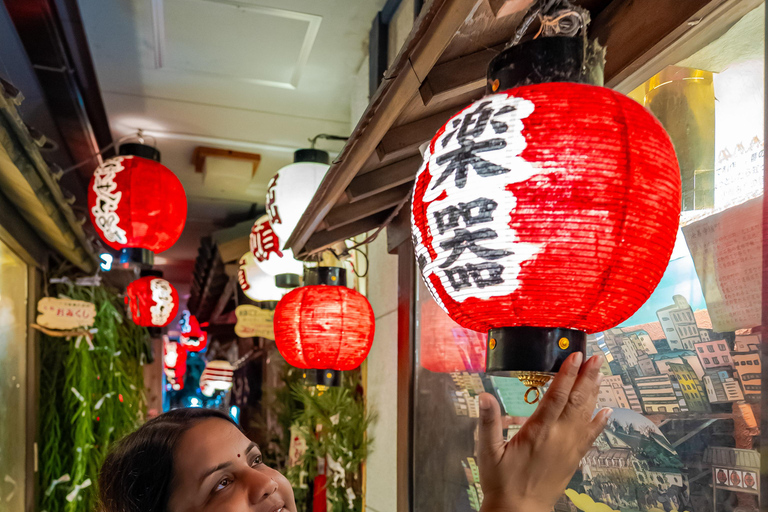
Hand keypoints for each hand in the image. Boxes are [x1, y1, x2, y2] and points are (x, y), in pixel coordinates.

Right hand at [477, 353, 610, 511]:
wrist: (520, 510)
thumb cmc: (502, 481)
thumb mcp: (487, 451)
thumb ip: (488, 422)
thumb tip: (484, 396)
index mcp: (538, 432)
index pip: (556, 396)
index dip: (567, 374)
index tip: (575, 356)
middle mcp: (559, 437)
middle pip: (577, 400)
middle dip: (587, 376)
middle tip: (596, 357)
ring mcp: (569, 448)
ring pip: (586, 414)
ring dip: (594, 392)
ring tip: (600, 373)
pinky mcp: (573, 458)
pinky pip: (591, 436)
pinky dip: (600, 421)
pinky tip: (606, 410)